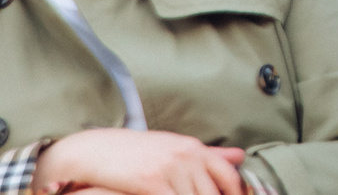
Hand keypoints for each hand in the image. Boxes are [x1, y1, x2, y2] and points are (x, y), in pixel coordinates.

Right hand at [33, 130, 246, 194]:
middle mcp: (187, 156)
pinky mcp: (152, 181)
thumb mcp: (174, 147)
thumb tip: (241, 156)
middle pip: (212, 194)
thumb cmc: (136, 152)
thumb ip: (207, 156)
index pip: (229, 176)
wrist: (96, 151)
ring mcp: (170, 168)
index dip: (236, 194)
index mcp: (194, 148)